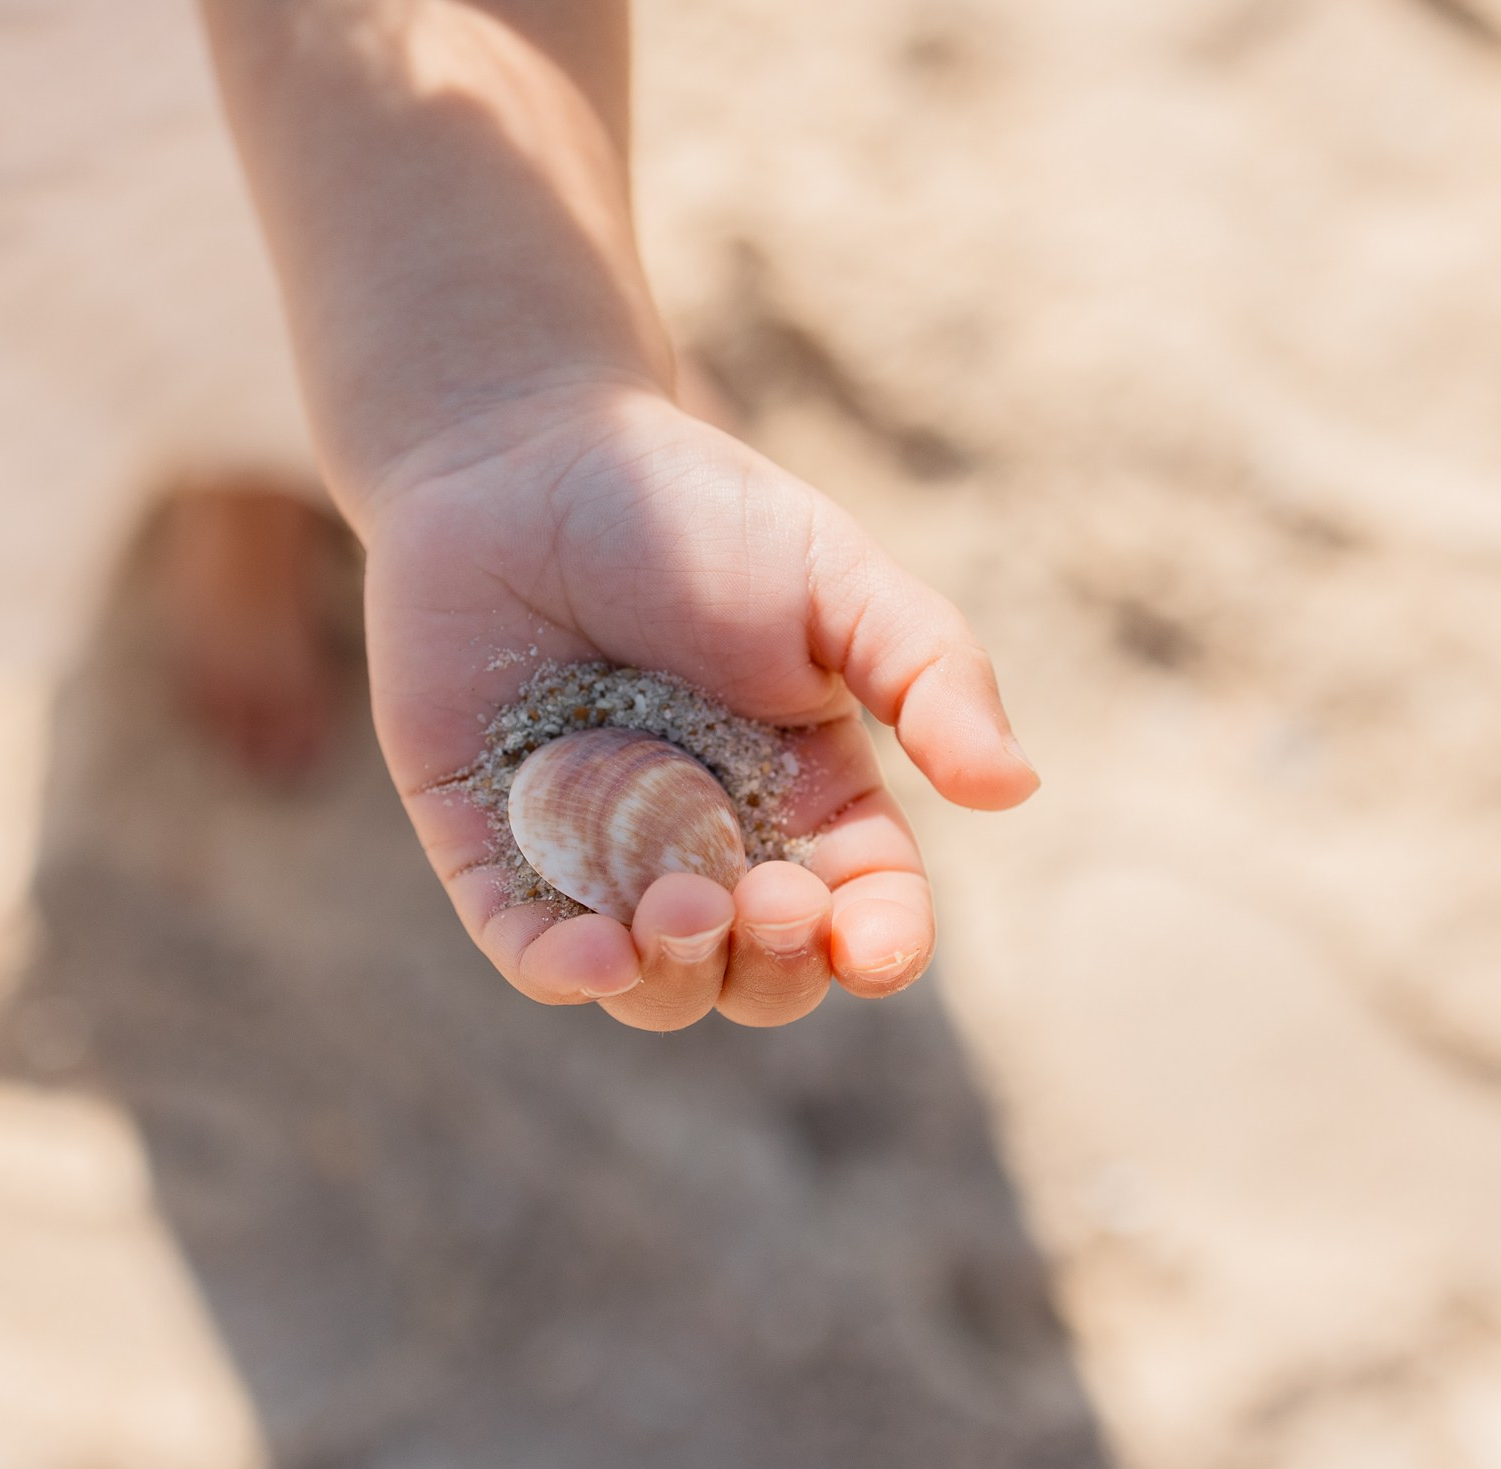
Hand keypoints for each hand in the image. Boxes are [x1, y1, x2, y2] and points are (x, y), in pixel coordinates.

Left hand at [361, 380, 1037, 1029]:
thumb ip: (932, 674)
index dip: (878, 946)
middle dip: (776, 967)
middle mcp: (706, 846)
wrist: (524, 453)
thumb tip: (1014, 788)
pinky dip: (560, 973)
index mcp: (804, 800)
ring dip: (676, 976)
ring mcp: (594, 856)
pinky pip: (522, 948)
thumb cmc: (697, 510)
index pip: (861, 912)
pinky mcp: (486, 845)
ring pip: (649, 984)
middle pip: (757, 974)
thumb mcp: (838, 580)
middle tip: (766, 898)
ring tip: (679, 907)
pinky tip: (592, 955)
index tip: (873, 944)